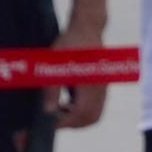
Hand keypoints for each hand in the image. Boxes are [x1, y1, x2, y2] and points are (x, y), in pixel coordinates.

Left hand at [46, 12, 109, 128]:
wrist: (87, 27)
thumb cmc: (69, 44)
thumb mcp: (55, 65)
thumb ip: (51, 90)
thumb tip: (48, 111)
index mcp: (89, 83)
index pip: (80, 114)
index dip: (65, 122)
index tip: (50, 122)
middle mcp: (100, 87)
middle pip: (91, 118)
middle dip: (73, 124)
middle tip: (56, 118)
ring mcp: (103, 86)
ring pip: (94, 113)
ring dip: (78, 118)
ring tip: (60, 110)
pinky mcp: (102, 84)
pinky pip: (96, 106)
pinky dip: (82, 110)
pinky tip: (68, 102)